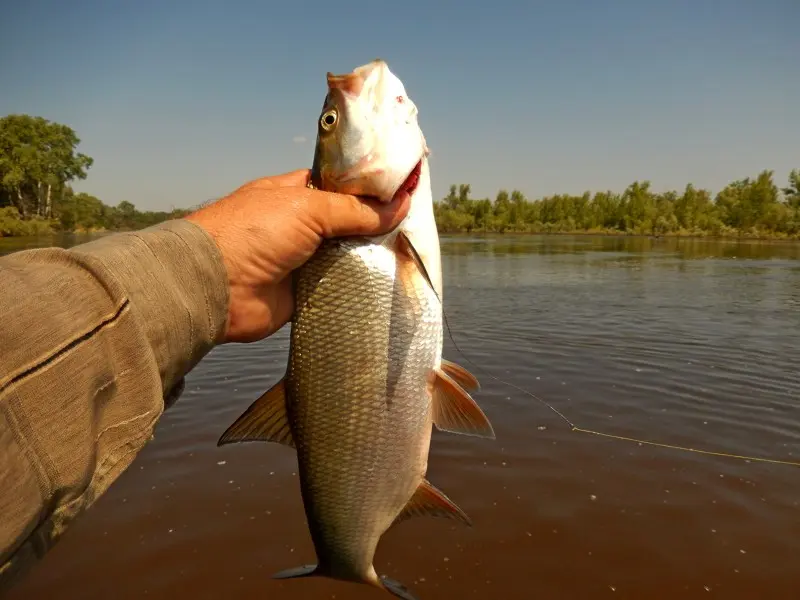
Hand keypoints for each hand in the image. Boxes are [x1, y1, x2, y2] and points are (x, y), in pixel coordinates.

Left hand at [185, 169, 410, 342]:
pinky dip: (357, 289)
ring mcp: (301, 261)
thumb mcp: (307, 208)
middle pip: (347, 223)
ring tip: (408, 255)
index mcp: (293, 194)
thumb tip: (399, 206)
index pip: (339, 185)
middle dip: (374, 226)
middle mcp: (298, 225)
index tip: (404, 190)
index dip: (369, 188)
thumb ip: (355, 210)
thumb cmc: (253, 232)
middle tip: (413, 226)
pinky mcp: (304, 294)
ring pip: (346, 257)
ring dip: (369, 259)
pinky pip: (338, 289)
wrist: (215, 288)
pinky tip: (387, 285)